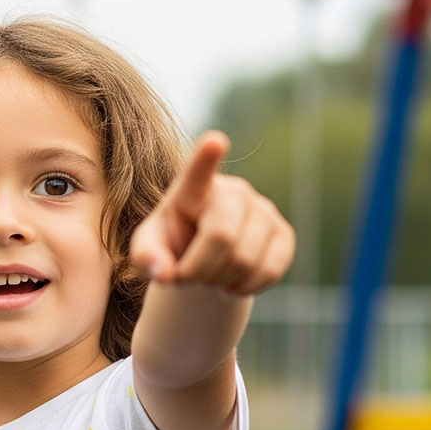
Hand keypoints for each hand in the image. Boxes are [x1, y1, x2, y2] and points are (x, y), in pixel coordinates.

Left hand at [130, 130, 294, 296]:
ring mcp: (263, 209)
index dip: (206, 158)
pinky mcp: (283, 233)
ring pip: (246, 259)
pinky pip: (270, 270)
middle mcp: (233, 191)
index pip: (198, 171)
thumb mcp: (148, 252)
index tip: (214, 141)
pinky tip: (230, 284)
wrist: (202, 259)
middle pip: (222, 236)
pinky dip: (244, 288)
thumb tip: (164, 274)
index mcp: (192, 189)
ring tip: (207, 278)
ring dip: (219, 282)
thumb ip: (147, 260)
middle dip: (199, 270)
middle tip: (186, 278)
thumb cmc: (169, 248)